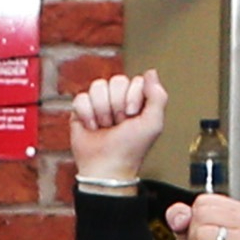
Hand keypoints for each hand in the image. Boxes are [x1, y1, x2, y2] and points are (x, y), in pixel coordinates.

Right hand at [64, 67, 169, 185]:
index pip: (135, 80)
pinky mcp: (81, 110)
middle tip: (119, 124)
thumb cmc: (130, 150)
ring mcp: (99, 103)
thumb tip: (151, 73)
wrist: (106, 167)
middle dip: (117, 105)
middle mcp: (118, 99)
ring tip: (105, 126)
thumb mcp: (153, 124)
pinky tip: (92, 127)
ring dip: (102, 110)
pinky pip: (81, 97)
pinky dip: (86, 114)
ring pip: (98, 86)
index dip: (133, 97)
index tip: (133, 116)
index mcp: (137, 100)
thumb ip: (158, 96)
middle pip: (117, 80)